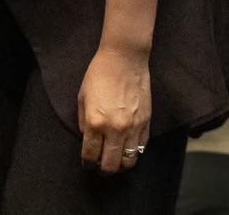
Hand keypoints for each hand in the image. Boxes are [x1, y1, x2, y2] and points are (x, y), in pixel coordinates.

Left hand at [77, 45, 151, 173]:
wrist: (124, 59)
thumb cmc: (99, 74)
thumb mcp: (82, 97)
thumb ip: (83, 121)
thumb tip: (87, 138)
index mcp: (94, 122)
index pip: (90, 155)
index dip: (87, 163)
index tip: (87, 164)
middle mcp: (114, 129)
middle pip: (110, 165)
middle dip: (103, 169)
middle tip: (100, 165)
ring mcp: (132, 128)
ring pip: (129, 161)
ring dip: (120, 164)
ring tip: (114, 159)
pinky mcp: (146, 124)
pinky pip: (141, 148)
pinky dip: (133, 152)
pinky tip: (127, 147)